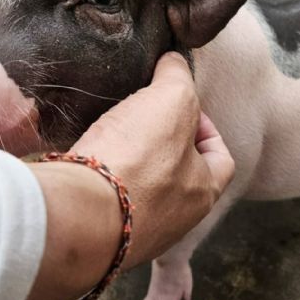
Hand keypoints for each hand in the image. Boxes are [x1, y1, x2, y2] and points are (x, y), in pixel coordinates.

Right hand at [2, 52, 232, 299]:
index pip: (221, 157)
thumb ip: (178, 77)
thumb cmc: (137, 159)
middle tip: (140, 119)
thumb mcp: (171, 100)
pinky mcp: (98, 237)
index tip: (180, 107)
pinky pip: (105, 203)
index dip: (205, 126)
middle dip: (161, 145)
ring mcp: (135, 235)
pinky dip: (99, 182)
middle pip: (178, 174)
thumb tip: (174, 62)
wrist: (78, 214)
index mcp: (203, 194)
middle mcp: (175, 222)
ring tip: (109, 135)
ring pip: (140, 191)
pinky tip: (85, 161)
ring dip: (128, 165)